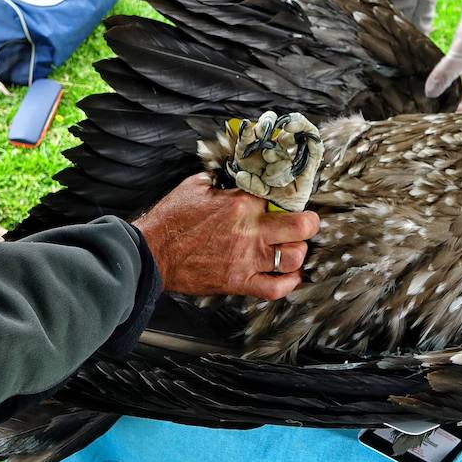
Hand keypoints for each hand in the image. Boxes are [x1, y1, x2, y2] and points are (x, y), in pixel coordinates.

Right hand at [132, 173, 320, 299]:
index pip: (281, 196)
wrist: (152, 253)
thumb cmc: (171, 220)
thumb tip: (237, 172)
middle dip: (310, 223)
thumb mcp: (197, 185)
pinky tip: (291, 275)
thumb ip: (223, 179)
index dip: (291, 197)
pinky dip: (289, 283)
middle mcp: (249, 231)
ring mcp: (246, 259)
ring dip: (300, 252)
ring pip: (294, 257)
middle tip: (307, 222)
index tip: (293, 199)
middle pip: (300, 227)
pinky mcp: (238, 282)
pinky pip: (275, 288)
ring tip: (295, 247)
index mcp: (240, 203)